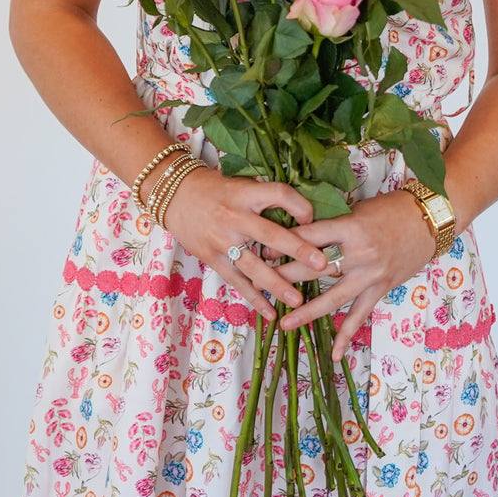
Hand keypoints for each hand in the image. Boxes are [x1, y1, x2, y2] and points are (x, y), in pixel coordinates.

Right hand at [161, 170, 329, 322]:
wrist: (176, 196)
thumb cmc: (215, 189)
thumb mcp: (241, 183)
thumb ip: (265, 197)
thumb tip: (302, 213)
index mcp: (245, 193)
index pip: (278, 194)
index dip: (299, 205)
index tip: (311, 217)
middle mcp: (235, 217)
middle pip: (270, 234)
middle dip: (298, 249)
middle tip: (321, 263)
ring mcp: (223, 241)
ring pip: (253, 266)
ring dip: (277, 284)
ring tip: (298, 299)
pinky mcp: (213, 259)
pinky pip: (237, 281)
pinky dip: (254, 298)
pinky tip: (270, 313)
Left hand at [275, 190, 434, 359]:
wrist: (428, 220)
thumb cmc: (390, 208)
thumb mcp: (356, 209)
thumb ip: (331, 223)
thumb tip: (298, 230)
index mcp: (349, 227)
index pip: (308, 237)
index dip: (283, 244)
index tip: (261, 251)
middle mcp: (358, 253)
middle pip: (314, 268)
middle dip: (283, 276)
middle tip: (257, 284)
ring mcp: (370, 275)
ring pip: (333, 297)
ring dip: (307, 312)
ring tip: (284, 323)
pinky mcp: (380, 289)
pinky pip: (360, 315)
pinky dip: (347, 335)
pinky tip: (333, 353)